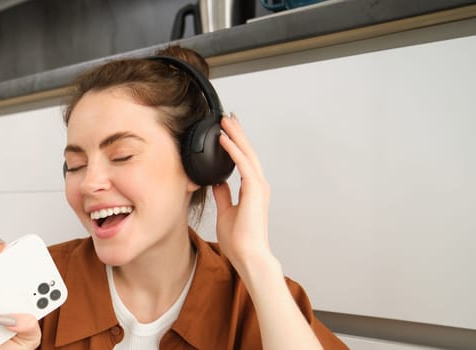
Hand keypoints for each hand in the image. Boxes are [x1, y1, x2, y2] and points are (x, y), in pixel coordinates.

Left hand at [213, 113, 275, 270]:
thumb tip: (217, 182)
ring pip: (247, 154)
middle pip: (248, 152)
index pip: (244, 161)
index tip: (227, 131)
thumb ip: (223, 195)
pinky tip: (224, 138)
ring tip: (226, 121)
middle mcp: (258, 185)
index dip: (236, 144)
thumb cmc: (239, 240)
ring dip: (236, 136)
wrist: (248, 255)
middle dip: (238, 133)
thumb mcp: (225, 212)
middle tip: (228, 117)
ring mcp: (258, 187)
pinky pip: (243, 164)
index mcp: (252, 190)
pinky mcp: (255, 190)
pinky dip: (233, 150)